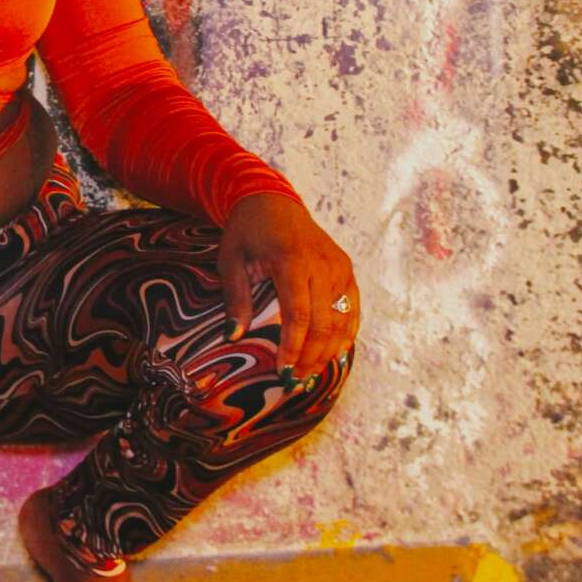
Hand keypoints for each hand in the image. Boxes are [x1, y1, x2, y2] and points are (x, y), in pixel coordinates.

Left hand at [218, 193, 358, 387]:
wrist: (271, 200)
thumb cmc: (246, 231)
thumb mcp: (230, 260)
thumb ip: (235, 298)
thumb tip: (234, 337)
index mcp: (292, 261)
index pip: (299, 315)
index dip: (293, 348)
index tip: (282, 372)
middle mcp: (323, 265)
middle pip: (324, 324)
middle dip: (311, 358)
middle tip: (293, 381)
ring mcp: (339, 267)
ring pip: (342, 321)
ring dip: (328, 352)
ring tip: (309, 374)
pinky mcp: (346, 270)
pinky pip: (351, 309)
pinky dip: (344, 335)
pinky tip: (331, 355)